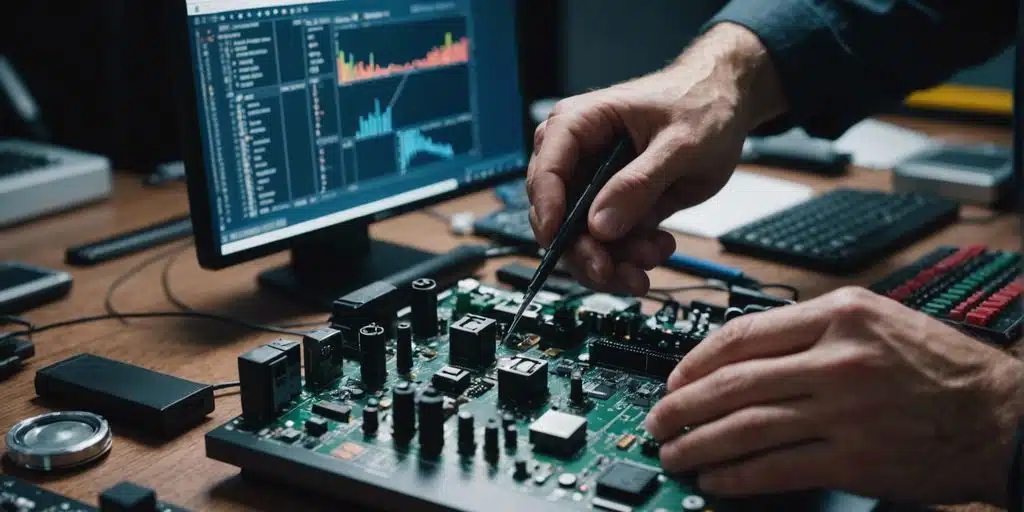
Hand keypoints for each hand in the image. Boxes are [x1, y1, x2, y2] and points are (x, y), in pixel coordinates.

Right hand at [526, 23, 786, 295]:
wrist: (726, 104)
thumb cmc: (701, 104)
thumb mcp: (680, 144)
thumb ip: (640, 184)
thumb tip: (600, 226)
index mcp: (578, 125)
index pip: (546, 171)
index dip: (548, 211)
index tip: (560, 242)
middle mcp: (576, 156)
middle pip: (557, 215)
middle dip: (586, 250)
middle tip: (615, 273)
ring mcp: (593, 185)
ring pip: (581, 240)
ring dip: (614, 260)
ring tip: (654, 254)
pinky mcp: (614, 206)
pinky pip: (608, 244)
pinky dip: (630, 256)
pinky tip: (659, 246)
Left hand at [643, 287, 1023, 505]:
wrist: (999, 416)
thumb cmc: (938, 367)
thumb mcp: (876, 319)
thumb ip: (811, 328)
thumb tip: (742, 351)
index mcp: (839, 315)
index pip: (743, 334)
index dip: (695, 360)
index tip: (674, 377)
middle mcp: (837, 359)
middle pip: (733, 383)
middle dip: (683, 405)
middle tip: (657, 419)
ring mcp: (845, 412)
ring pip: (746, 427)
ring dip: (699, 444)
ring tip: (674, 452)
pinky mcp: (855, 459)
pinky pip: (777, 467)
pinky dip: (737, 476)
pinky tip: (715, 479)